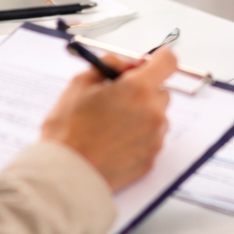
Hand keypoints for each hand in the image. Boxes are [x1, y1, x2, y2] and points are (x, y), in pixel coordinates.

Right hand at [41, 48, 176, 190]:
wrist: (66, 174)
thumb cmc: (68, 131)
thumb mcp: (79, 84)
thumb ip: (107, 65)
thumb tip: (122, 64)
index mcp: (137, 90)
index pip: (168, 62)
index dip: (158, 59)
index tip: (148, 64)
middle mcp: (152, 113)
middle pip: (161, 91)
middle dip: (143, 91)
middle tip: (118, 99)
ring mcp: (154, 139)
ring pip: (157, 116)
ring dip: (143, 115)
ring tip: (112, 125)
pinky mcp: (151, 160)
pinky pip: (152, 139)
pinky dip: (139, 137)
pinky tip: (115, 142)